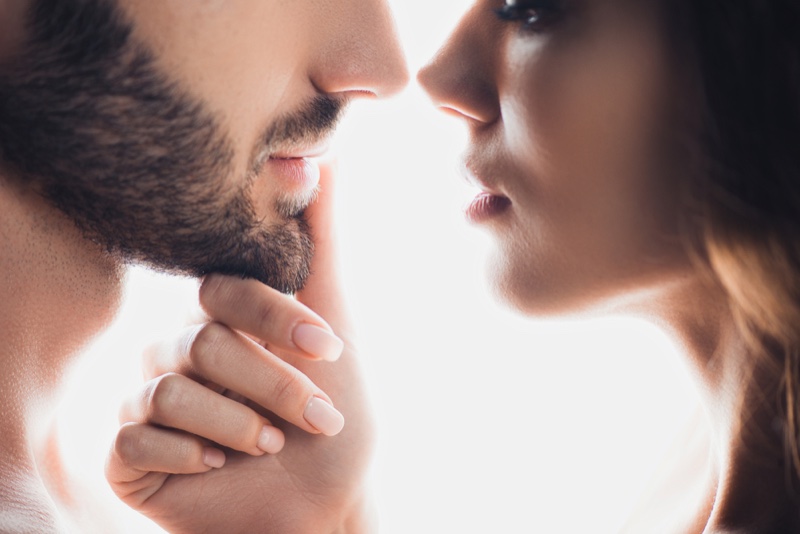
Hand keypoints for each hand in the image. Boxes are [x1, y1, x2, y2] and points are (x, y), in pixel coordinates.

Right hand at [106, 165, 376, 533]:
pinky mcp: (127, 452)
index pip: (225, 289)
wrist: (321, 508)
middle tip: (319, 417)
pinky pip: (134, 437)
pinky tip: (217, 464)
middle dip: (272, 383)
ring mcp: (150, 400)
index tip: (330, 349)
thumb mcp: (338, 323)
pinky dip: (189, 453)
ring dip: (240, 423)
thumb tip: (316, 153)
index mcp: (222, 317)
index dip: (276, 317)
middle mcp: (179, 350)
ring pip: (170, 390)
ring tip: (273, 446)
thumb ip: (322, 240)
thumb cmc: (335, 416)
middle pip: (203, 342)